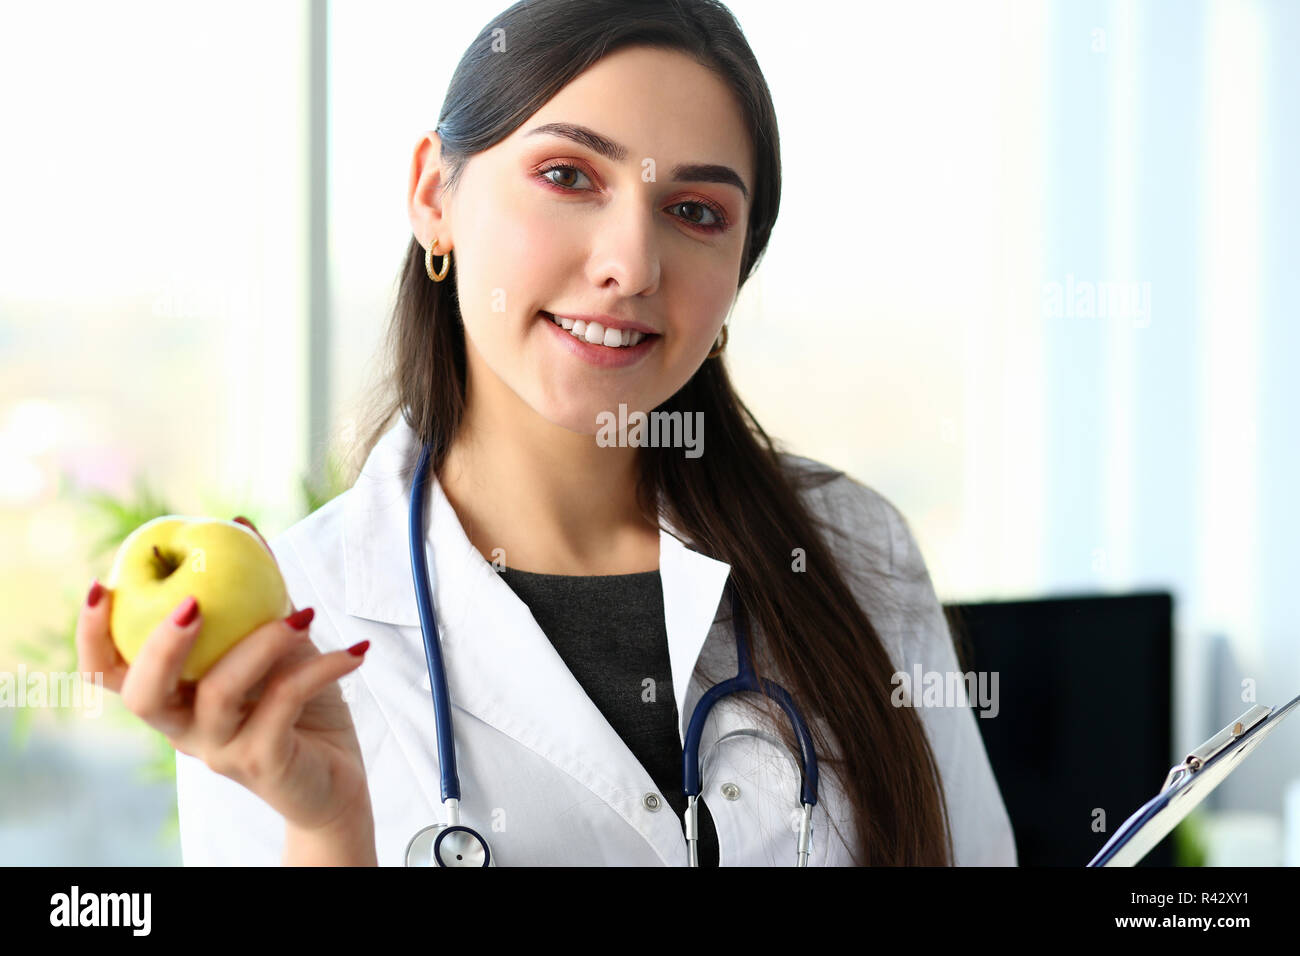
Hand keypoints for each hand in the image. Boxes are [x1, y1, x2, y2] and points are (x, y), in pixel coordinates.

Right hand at [76, 516, 372, 835]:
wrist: (337, 775)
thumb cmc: (296, 702)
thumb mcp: (276, 640)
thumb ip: (254, 591)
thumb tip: (237, 523)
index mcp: (173, 695)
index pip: (106, 673)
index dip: (90, 634)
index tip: (101, 584)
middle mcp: (184, 728)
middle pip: (142, 694)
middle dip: (161, 644)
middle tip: (194, 602)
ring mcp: (220, 749)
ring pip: (220, 692)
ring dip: (262, 642)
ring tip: (305, 613)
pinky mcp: (264, 763)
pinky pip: (285, 702)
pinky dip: (323, 667)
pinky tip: (356, 650)